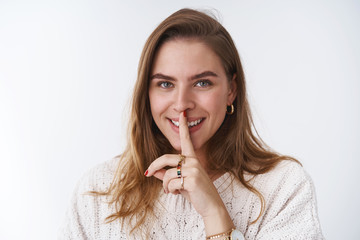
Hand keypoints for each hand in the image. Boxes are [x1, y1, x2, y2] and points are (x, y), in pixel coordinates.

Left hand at [145, 111, 233, 233]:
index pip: (186, 140)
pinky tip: (176, 193)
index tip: (182, 113)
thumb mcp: (180, 183)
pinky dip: (170, 190)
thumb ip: (167, 176)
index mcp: (192, 159)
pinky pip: (170, 183)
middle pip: (166, 158)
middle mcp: (193, 161)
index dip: (183, 126)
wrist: (211, 206)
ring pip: (167, 174)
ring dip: (165, 185)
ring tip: (170, 191)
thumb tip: (154, 172)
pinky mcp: (192, 179)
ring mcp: (193, 169)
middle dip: (154, 166)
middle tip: (147, 173)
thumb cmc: (197, 194)